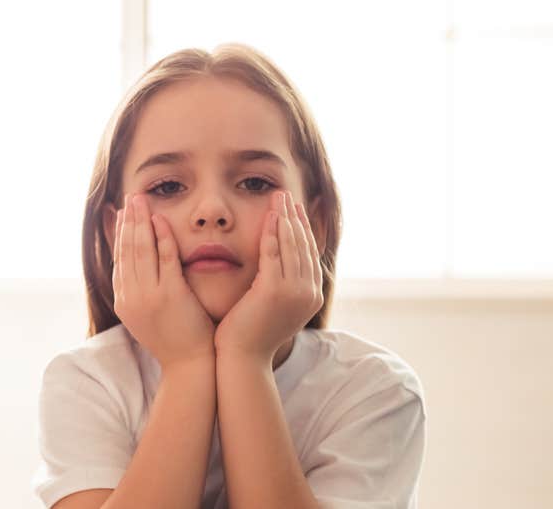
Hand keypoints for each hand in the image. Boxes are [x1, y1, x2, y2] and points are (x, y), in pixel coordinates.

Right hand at [112, 194, 214, 367]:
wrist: (189, 366)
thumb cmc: (175, 341)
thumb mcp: (148, 316)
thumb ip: (142, 292)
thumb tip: (138, 270)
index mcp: (123, 301)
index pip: (118, 260)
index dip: (119, 234)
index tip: (122, 214)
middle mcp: (131, 297)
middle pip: (127, 251)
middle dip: (128, 221)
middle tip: (131, 198)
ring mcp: (149, 296)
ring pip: (141, 250)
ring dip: (141, 222)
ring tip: (141, 201)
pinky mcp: (170, 295)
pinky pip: (165, 259)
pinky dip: (162, 237)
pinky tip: (161, 220)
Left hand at [215, 191, 322, 362]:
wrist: (242, 358)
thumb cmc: (250, 333)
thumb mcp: (272, 307)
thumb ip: (280, 286)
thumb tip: (278, 269)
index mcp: (311, 296)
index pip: (309, 254)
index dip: (302, 229)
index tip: (294, 209)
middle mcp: (309, 293)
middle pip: (303, 245)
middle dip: (295, 217)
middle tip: (286, 195)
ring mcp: (294, 292)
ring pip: (291, 245)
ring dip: (285, 218)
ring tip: (279, 197)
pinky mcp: (275, 291)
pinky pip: (274, 253)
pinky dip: (272, 232)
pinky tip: (269, 216)